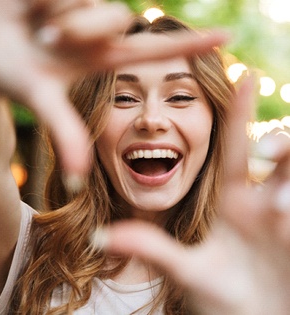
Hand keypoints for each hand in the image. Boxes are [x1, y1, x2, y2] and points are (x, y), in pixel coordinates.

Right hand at [0, 0, 227, 178]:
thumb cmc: (2, 67)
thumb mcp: (38, 97)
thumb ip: (64, 132)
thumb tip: (78, 180)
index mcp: (100, 60)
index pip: (154, 52)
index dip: (191, 46)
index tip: (228, 39)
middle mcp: (99, 31)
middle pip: (115, 20)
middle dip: (78, 29)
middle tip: (44, 38)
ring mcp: (85, 5)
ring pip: (93, 2)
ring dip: (57, 13)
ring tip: (35, 23)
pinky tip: (30, 3)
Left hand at [97, 78, 289, 314]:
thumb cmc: (221, 301)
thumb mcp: (186, 272)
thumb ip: (150, 249)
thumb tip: (99, 237)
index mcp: (231, 202)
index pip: (233, 149)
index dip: (239, 113)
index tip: (241, 73)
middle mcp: (260, 201)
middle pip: (276, 155)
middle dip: (280, 145)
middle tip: (265, 154)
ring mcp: (284, 215)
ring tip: (279, 210)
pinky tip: (287, 211)